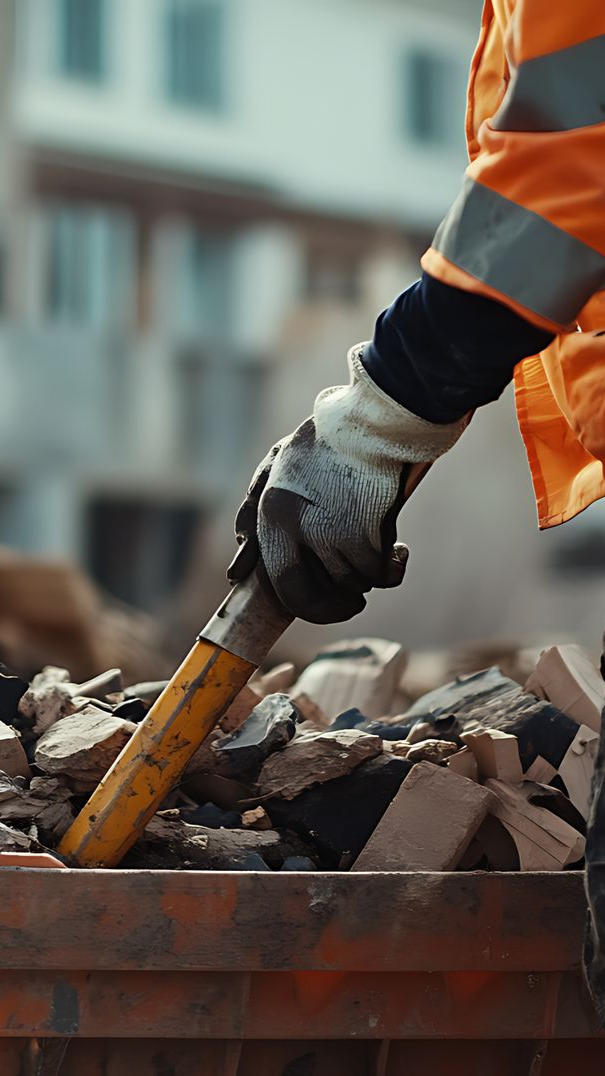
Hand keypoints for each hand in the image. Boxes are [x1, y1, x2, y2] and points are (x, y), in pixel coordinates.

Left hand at [228, 345, 464, 622]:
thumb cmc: (326, 441)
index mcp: (270, 511)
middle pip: (304, 595)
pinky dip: (391, 569)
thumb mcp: (278, 465)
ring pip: (347, 582)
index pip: (274, 578)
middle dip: (330, 609)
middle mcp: (294, 526)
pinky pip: (378, 573)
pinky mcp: (364, 532)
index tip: (314, 605)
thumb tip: (238, 567)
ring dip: (365, 577)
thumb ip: (255, 511)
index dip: (296, 601)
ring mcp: (329, 531)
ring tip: (376, 553)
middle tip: (352, 605)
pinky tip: (398, 552)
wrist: (373, 421)